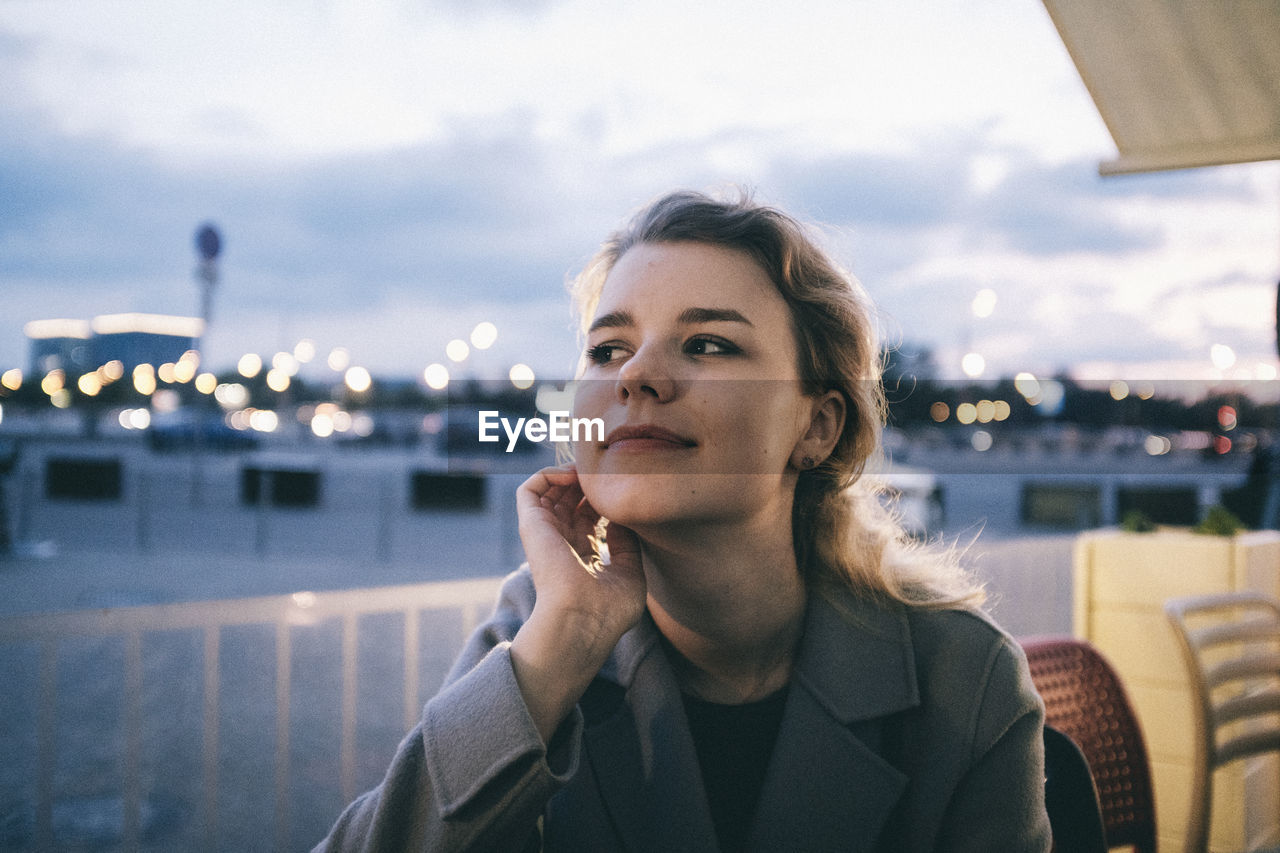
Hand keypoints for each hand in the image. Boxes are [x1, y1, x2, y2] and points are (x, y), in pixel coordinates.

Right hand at [510, 465, 644, 741]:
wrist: (581, 620)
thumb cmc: (608, 610)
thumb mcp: (630, 574)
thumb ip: (627, 544)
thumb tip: (622, 520)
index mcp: (582, 557)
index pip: (588, 518)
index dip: (604, 500)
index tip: (623, 489)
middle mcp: (561, 544)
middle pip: (570, 500)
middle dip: (589, 482)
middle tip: (608, 472)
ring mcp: (545, 534)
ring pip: (550, 490)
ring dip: (571, 473)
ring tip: (591, 469)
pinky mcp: (531, 524)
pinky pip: (530, 488)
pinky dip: (550, 473)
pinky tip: (574, 475)